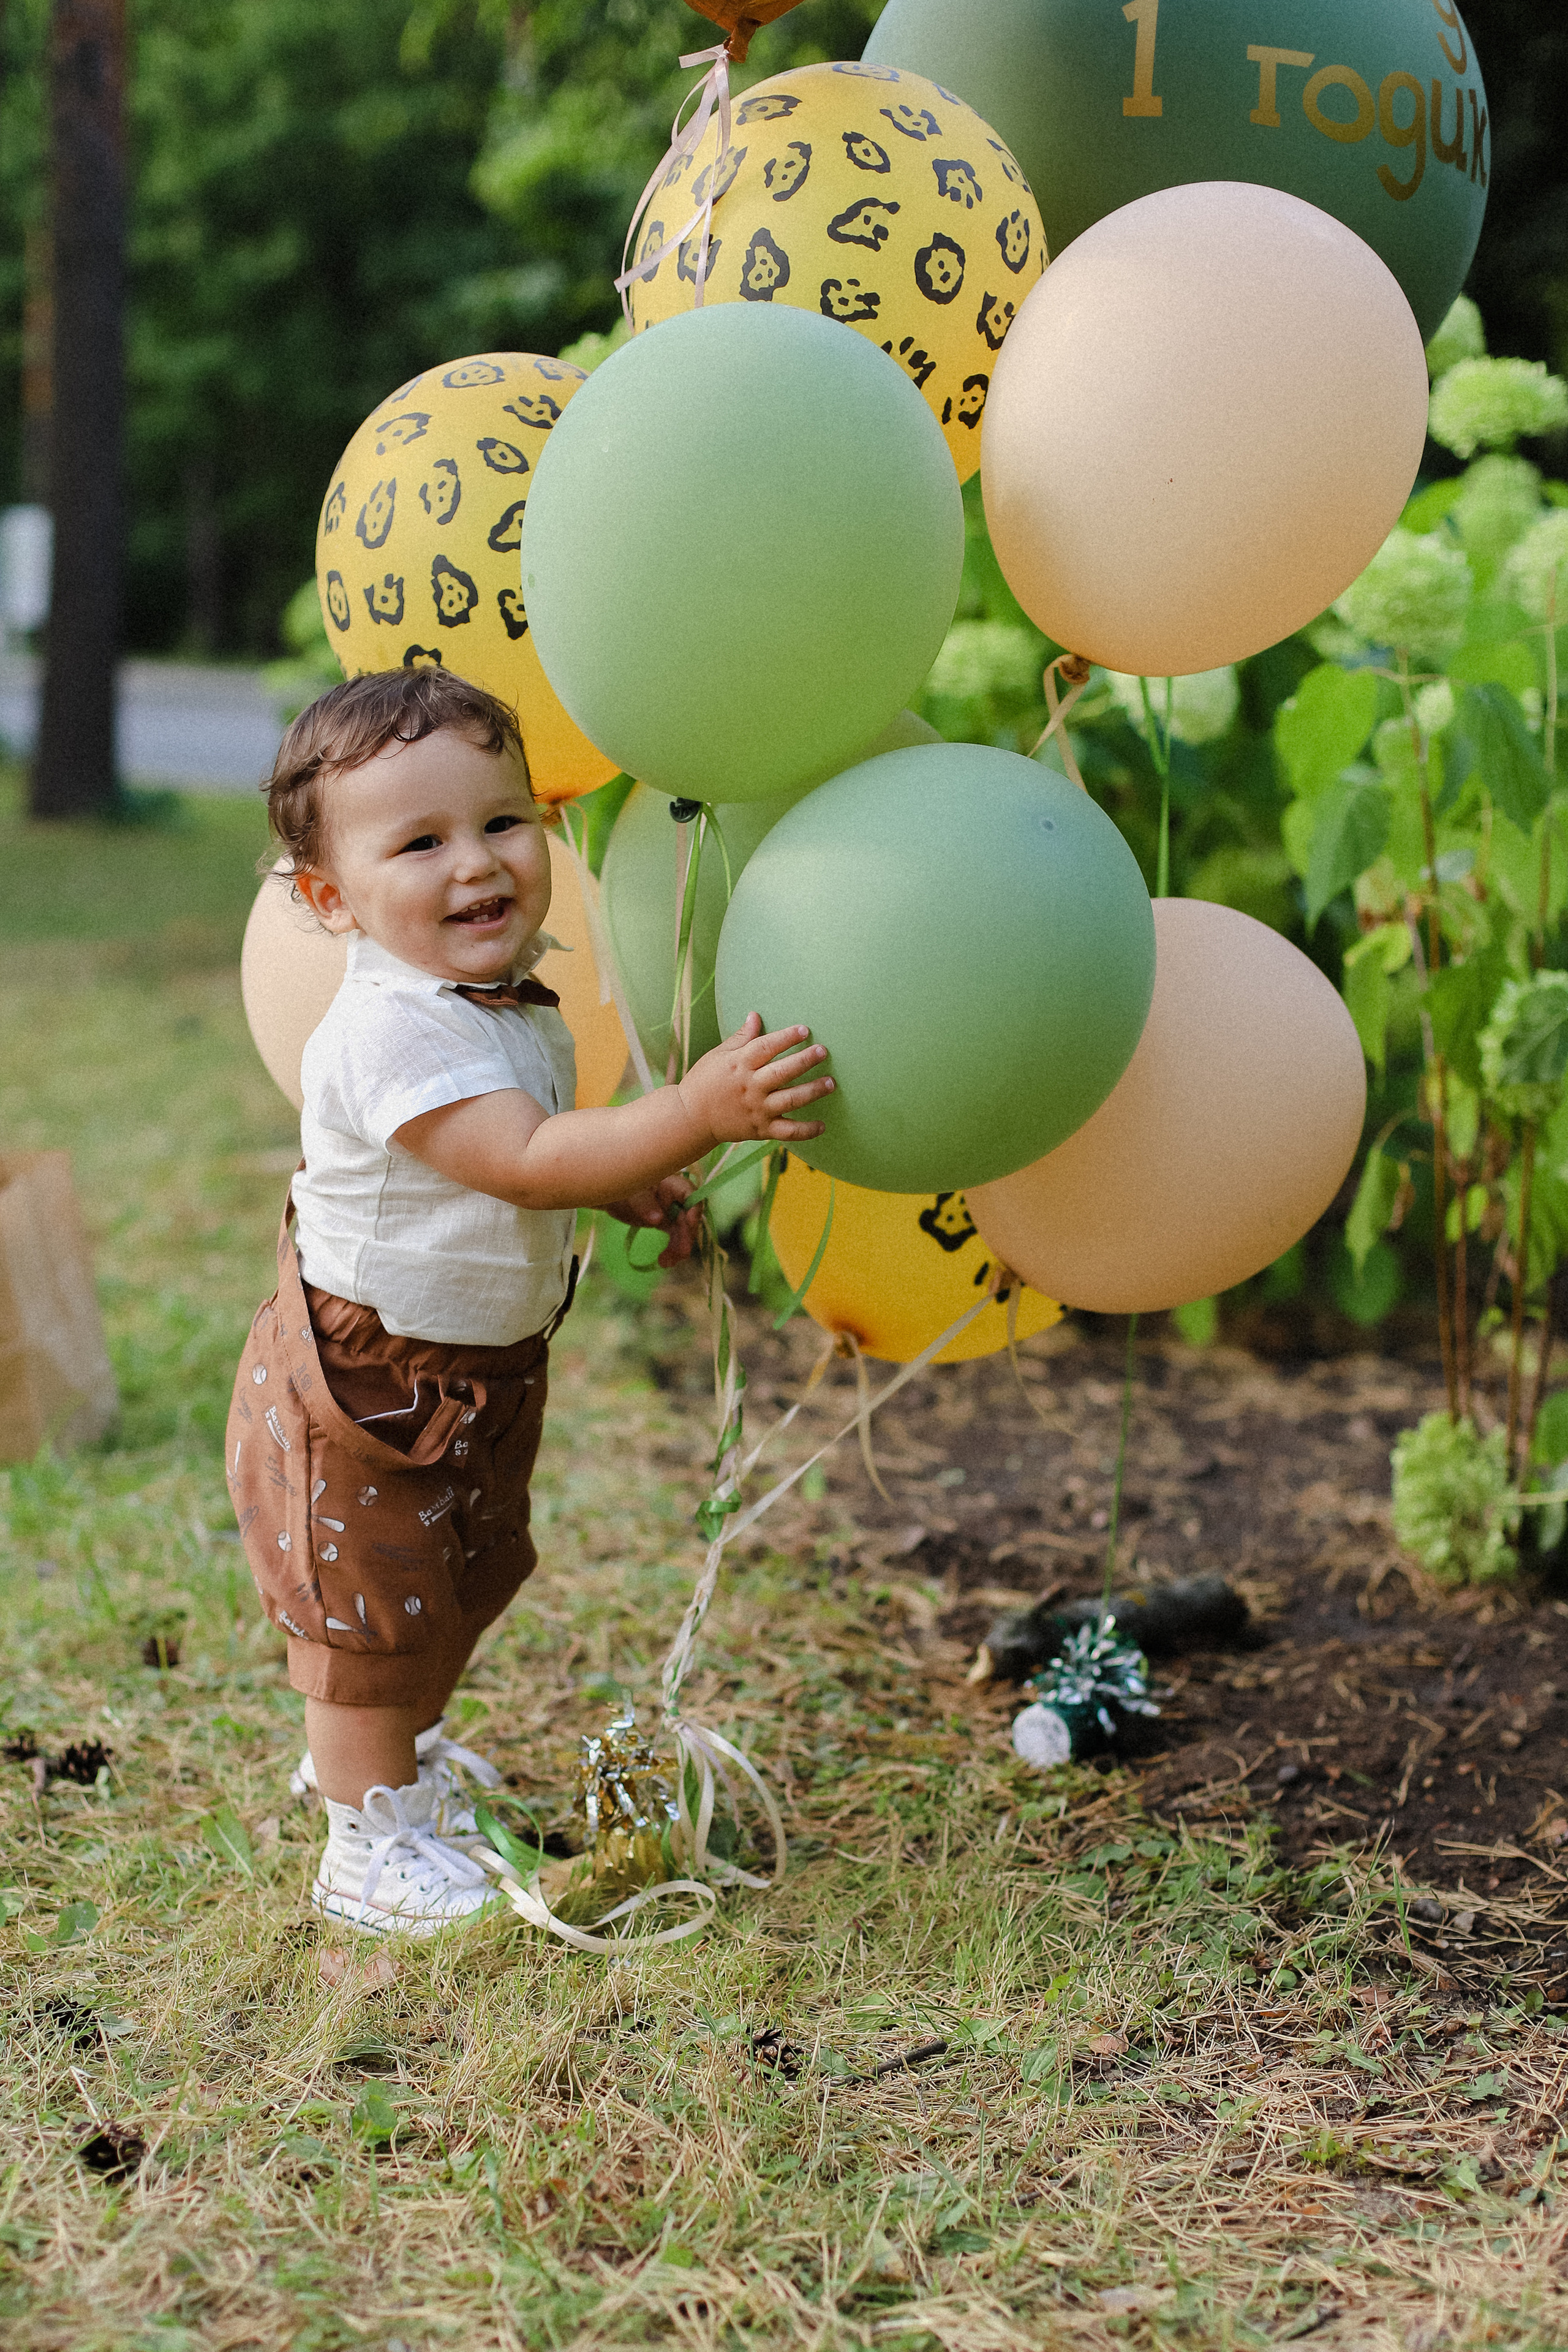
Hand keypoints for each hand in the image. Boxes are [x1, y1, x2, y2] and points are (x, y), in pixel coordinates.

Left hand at [603, 1174, 700, 1266]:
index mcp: (668, 1183)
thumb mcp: (629, 1194)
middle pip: (688, 1215)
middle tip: (681, 1253)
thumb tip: (658, 1219)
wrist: (610, 1198)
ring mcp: (671, 1211)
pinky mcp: (666, 1223)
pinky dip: (672, 1251)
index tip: (690, 1222)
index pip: (688, 1191)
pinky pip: (675, 1237)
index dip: (694, 1206)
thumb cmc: (620, 1188)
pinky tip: (664, 1262)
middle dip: (686, 1235)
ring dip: (679, 1248)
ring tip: (666, 1263)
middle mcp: (674, 1197)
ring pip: (683, 1230)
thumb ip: (643, 1204)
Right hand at [677, 1013, 832, 1144]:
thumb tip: (755, 1015)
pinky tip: (822, 1125)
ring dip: (813, 1091)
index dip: (786, 1037)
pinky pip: (788, 1132)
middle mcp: (751, 1087)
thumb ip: (741, 1038)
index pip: (767, 1047)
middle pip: (783, 1071)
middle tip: (823, 1052)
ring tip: (831, 1083)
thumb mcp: (718, 1055)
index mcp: (740, 1065)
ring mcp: (757, 1109)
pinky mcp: (760, 1130)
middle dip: (805, 1060)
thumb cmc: (703, 1082)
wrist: (689, 1118)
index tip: (805, 1029)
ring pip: (791, 1100)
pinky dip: (807, 1130)